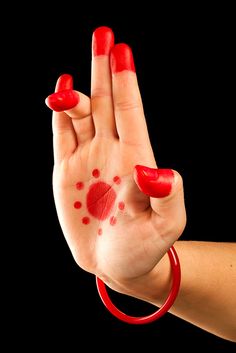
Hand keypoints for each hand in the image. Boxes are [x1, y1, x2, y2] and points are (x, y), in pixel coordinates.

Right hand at [46, 27, 185, 288]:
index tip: (122, 50)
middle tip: (103, 34)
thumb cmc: (144, 247)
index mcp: (136, 158)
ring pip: (82, 114)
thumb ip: (168, 196)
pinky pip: (62, 135)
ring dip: (77, 92)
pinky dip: (60, 115)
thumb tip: (152, 170)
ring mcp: (88, 158)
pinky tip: (58, 97)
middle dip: (103, 68)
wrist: (116, 262)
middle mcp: (112, 151)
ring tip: (67, 82)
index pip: (130, 111)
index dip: (125, 81)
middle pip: (106, 102)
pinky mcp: (67, 171)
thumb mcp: (166, 226)